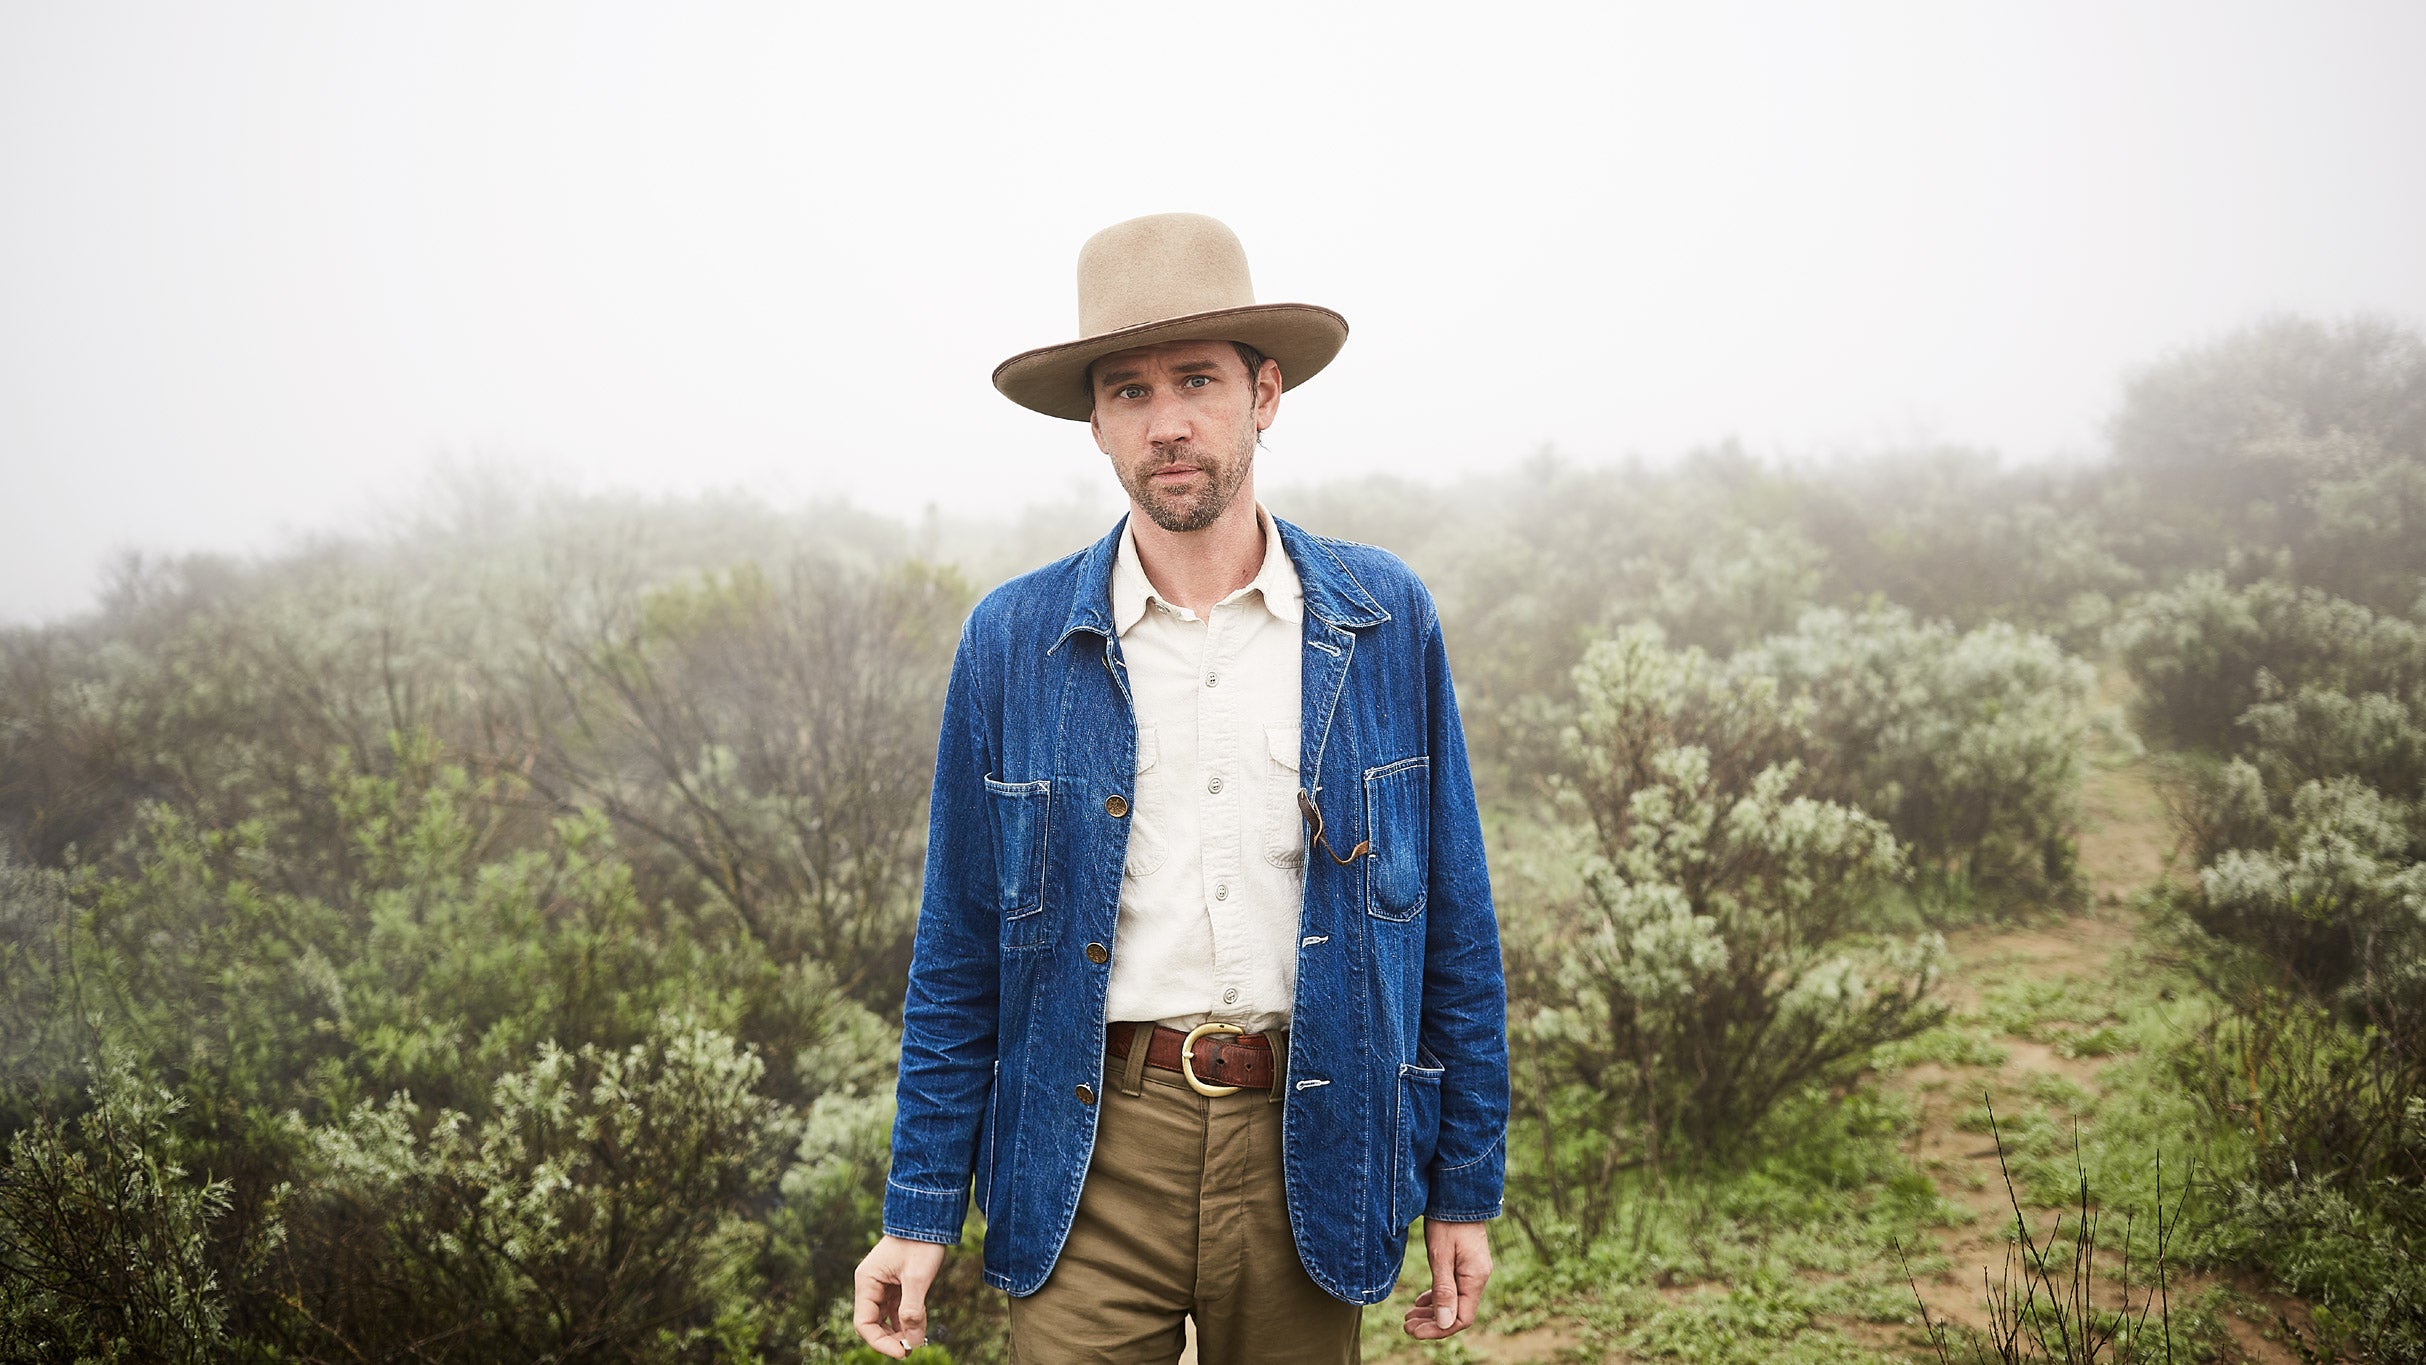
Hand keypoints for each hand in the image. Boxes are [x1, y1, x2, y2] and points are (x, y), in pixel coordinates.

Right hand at [853, 1235, 947, 1358]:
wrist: (930, 1218)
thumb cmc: (921, 1243)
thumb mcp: (917, 1278)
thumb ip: (912, 1310)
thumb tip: (912, 1342)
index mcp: (866, 1282)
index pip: (864, 1323)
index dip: (880, 1342)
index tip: (902, 1353)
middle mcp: (870, 1285)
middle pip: (873, 1323)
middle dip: (890, 1339)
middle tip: (911, 1350)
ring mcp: (882, 1285)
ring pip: (885, 1318)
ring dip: (898, 1332)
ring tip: (916, 1342)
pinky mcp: (895, 1284)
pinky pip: (895, 1309)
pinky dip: (905, 1320)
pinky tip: (918, 1328)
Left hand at [1402, 1218, 1491, 1338]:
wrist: (1457, 1193)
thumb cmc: (1447, 1221)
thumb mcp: (1441, 1255)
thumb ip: (1443, 1289)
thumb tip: (1445, 1323)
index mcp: (1475, 1277)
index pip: (1461, 1318)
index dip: (1438, 1330)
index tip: (1415, 1331)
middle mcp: (1478, 1277)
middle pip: (1456, 1313)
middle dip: (1431, 1324)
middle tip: (1406, 1326)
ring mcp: (1472, 1271)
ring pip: (1453, 1302)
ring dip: (1432, 1312)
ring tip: (1409, 1317)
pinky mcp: (1465, 1264)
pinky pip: (1453, 1289)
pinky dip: (1436, 1298)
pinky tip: (1420, 1302)